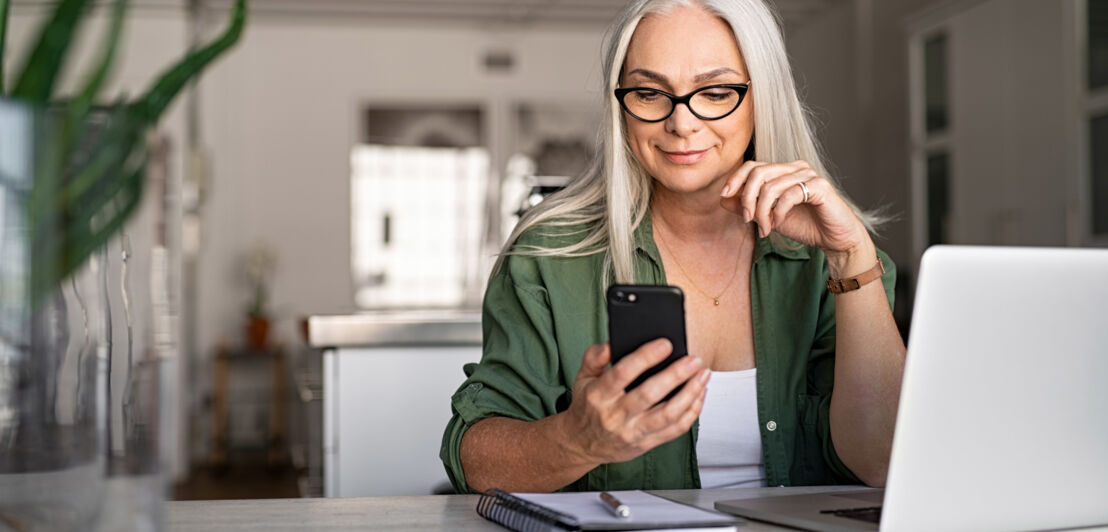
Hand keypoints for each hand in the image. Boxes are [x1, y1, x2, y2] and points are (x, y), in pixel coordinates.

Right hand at [558, 340, 709, 465]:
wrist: (582, 444)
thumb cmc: (587, 407)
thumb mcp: (582, 378)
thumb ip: (594, 357)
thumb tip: (611, 343)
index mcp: (599, 395)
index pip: (622, 373)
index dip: (645, 357)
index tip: (665, 344)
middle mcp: (616, 415)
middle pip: (650, 394)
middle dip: (676, 375)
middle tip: (693, 359)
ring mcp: (633, 432)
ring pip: (668, 414)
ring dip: (690, 393)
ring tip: (703, 375)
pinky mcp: (647, 443)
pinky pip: (675, 430)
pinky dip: (692, 411)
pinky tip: (699, 394)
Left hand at [719, 160, 870, 259]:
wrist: (834, 239)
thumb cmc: (805, 226)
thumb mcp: (769, 217)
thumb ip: (748, 207)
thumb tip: (724, 198)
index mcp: (783, 171)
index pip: (752, 165)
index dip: (736, 179)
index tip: (725, 196)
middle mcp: (796, 168)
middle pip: (759, 173)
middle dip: (747, 198)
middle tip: (747, 220)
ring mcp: (809, 175)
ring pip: (771, 186)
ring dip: (763, 211)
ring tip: (765, 228)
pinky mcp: (820, 187)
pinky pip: (789, 195)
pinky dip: (778, 212)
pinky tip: (778, 224)